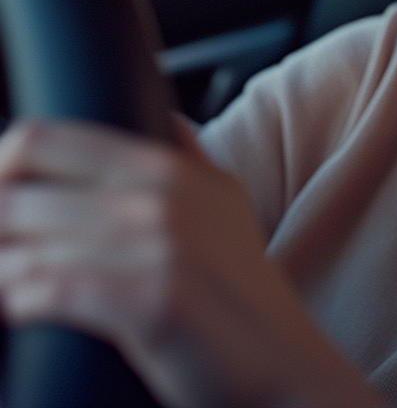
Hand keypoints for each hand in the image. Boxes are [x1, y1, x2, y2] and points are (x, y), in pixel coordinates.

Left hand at [0, 117, 382, 407]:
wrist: (284, 362)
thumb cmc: (242, 288)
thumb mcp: (225, 201)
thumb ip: (190, 155)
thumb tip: (166, 119)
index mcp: (166, 166)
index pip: (45, 139)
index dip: (0, 167)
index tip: (0, 206)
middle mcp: (161, 196)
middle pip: (19, 195)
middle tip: (3, 258)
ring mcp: (159, 245)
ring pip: (24, 249)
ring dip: (2, 275)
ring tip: (8, 288)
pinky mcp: (151, 299)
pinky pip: (47, 290)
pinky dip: (20, 301)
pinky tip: (23, 312)